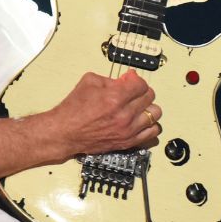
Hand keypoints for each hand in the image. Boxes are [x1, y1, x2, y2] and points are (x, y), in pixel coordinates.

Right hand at [43, 70, 161, 157]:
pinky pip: (152, 133)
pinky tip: (140, 122)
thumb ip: (110, 79)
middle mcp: (124, 115)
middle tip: (133, 92)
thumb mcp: (88, 83)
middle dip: (142, 92)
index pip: (141, 84)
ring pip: (155, 115)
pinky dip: (149, 125)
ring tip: (138, 107)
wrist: (65, 132)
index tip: (131, 80)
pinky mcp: (128, 142)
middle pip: (150, 97)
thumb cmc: (73, 110)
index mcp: (114, 97)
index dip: (136, 80)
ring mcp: (128, 130)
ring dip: (148, 108)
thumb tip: (125, 80)